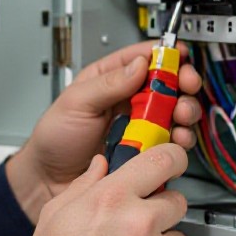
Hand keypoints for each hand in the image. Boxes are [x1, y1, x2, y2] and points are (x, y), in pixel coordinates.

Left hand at [6, 41, 202, 222]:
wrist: (48, 180)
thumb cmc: (54, 139)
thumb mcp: (76, 103)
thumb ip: (107, 83)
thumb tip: (138, 65)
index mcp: (108, 79)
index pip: (142, 58)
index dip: (164, 55)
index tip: (180, 56)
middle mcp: (126, 100)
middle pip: (165, 84)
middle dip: (181, 83)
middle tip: (186, 87)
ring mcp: (137, 126)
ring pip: (172, 112)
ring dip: (183, 111)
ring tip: (181, 116)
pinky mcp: (144, 151)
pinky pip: (169, 142)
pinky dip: (178, 140)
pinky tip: (176, 140)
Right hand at [10, 145, 188, 235]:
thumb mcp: (56, 213)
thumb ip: (85, 184)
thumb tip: (101, 166)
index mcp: (112, 198)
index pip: (163, 160)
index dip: (173, 158)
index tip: (174, 161)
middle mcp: (140, 223)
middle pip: (176, 201)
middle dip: (160, 208)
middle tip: (137, 222)